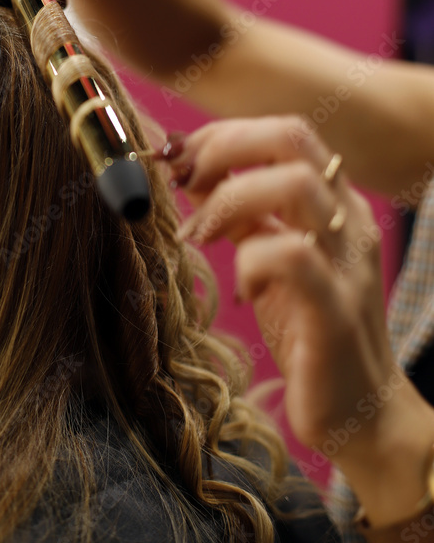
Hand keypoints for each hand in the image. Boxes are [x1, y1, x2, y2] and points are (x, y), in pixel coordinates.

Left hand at [159, 116, 399, 457]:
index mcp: (333, 202)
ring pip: (297, 184)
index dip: (224, 134)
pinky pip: (293, 257)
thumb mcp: (268, 257)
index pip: (284, 130)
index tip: (179, 158)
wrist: (362, 412)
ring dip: (230, 198)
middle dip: (223, 146)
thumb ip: (240, 213)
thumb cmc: (308, 330)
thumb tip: (190, 171)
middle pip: (292, 136)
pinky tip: (243, 289)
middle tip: (182, 180)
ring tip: (200, 234)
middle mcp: (347, 220)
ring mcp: (347, 262)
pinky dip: (252, 261)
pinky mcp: (336, 310)